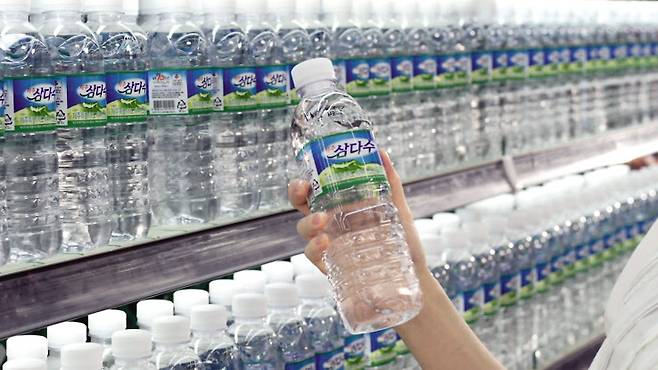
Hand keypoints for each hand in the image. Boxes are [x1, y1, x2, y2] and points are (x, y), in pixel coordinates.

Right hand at [288, 149, 427, 273]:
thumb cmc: (403, 241)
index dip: (305, 178)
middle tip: (303, 189)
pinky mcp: (330, 264)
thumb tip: (381, 152)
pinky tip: (325, 243)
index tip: (307, 172)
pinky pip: (313, 254)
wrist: (412, 275)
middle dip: (296, 193)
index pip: (315, 188)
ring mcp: (328, 243)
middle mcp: (331, 222)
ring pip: (304, 229)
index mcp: (341, 205)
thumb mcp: (398, 209)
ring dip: (308, 222)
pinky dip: (314, 247)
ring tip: (322, 220)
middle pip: (301, 204)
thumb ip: (390, 182)